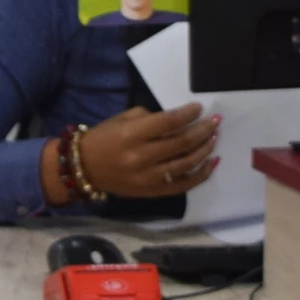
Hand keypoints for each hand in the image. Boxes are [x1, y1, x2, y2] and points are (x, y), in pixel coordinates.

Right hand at [50, 103, 219, 204]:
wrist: (85, 169)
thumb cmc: (103, 138)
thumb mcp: (122, 119)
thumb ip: (150, 118)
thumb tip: (179, 120)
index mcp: (131, 135)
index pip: (169, 122)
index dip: (189, 114)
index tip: (199, 108)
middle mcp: (141, 157)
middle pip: (182, 143)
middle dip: (203, 130)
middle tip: (214, 122)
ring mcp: (148, 178)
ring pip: (186, 164)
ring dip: (205, 149)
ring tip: (214, 138)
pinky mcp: (152, 191)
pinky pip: (183, 185)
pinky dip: (201, 175)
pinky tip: (211, 163)